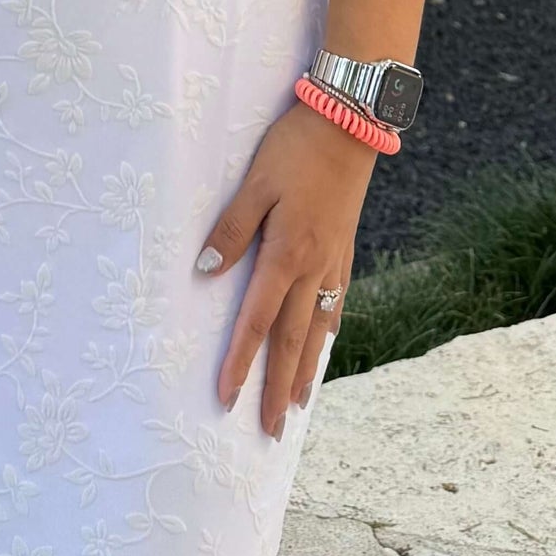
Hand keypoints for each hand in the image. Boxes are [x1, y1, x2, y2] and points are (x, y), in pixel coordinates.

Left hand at [197, 99, 374, 437]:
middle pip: (292, 340)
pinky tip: (324, 343)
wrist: (349, 124)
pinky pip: (335, 304)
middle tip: (269, 431)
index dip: (240, 361)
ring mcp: (334, 261)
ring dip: (306, 370)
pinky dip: (328, 333)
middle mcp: (313, 267)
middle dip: (277, 387)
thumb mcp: (254, 183)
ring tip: (297, 406)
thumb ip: (231, 229)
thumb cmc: (295, 149)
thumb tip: (206, 272)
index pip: (256, 321)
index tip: (226, 398)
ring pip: (318, 328)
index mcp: (286, 254)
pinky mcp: (345, 249)